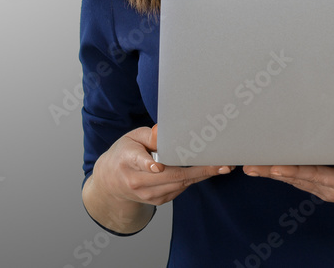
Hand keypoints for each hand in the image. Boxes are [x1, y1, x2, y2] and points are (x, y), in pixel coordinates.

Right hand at [95, 125, 232, 205]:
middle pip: (170, 176)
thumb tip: (165, 132)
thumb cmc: (124, 154)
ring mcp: (148, 194)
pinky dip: (193, 179)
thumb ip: (149, 135)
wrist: (111, 182)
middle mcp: (137, 181)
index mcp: (128, 160)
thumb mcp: (131, 138)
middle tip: (220, 164)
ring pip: (179, 184)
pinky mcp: (157, 201)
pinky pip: (179, 189)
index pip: (139, 163)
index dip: (148, 165)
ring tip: (222, 166)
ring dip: (202, 175)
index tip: (158, 167)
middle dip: (198, 170)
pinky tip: (205, 171)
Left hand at [241, 163, 333, 221]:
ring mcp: (325, 187)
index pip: (312, 175)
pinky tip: (265, 167)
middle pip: (296, 177)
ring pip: (294, 178)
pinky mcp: (324, 183)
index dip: (292, 170)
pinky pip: (299, 178)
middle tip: (249, 163)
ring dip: (271, 172)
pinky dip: (281, 172)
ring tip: (249, 165)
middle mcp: (329, 187)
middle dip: (272, 170)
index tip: (273, 166)